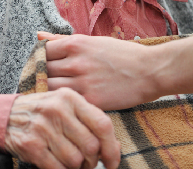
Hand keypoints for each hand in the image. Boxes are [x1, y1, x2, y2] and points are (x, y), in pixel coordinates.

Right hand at [5, 88, 119, 168]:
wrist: (8, 115)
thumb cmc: (46, 111)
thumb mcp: (67, 105)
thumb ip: (89, 119)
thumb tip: (113, 145)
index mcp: (73, 99)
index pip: (102, 124)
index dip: (112, 147)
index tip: (113, 161)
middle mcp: (60, 111)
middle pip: (91, 145)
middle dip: (94, 161)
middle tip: (91, 164)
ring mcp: (44, 128)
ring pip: (75, 159)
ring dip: (78, 168)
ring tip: (75, 164)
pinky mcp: (32, 145)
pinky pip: (57, 168)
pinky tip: (62, 167)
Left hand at [44, 33, 156, 110]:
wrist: (150, 71)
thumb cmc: (126, 55)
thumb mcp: (96, 41)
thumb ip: (65, 40)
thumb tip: (38, 35)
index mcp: (78, 43)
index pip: (43, 51)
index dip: (42, 58)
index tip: (49, 64)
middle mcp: (76, 61)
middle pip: (42, 70)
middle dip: (44, 75)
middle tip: (55, 79)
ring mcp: (81, 81)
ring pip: (49, 88)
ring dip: (51, 90)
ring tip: (61, 90)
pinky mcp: (89, 99)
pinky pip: (65, 101)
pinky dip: (64, 101)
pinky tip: (71, 100)